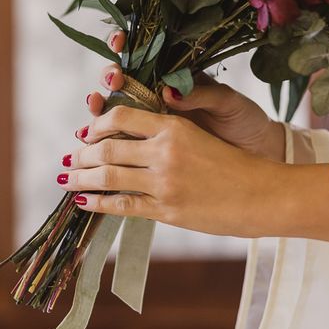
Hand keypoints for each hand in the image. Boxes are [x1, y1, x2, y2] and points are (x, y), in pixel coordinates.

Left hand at [59, 106, 292, 237]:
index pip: (120, 118)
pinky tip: (83, 202)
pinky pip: (121, 205)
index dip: (95, 125)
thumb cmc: (232, 165)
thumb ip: (162, 136)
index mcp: (173, 127)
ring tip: (66, 180)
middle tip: (69, 159)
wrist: (262, 195)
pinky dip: (97, 203)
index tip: (84, 133)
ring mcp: (164, 182)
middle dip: (81, 155)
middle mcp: (164, 151)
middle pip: (106, 149)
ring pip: (108, 177)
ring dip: (81, 178)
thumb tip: (123, 141)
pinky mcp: (166, 210)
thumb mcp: (197, 137)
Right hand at [87, 30, 285, 161]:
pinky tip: (91, 135)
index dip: (125, 45)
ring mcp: (148, 122)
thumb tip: (170, 91)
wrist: (250, 152)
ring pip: (113, 110)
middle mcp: (155, 96)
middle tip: (113, 80)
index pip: (143, 56)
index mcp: (174, 77)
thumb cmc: (241, 121)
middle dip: (109, 77)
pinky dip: (102, 137)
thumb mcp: (228, 103)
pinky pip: (119, 140)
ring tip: (95, 103)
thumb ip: (201, 94)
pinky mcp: (145, 147)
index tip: (118, 42)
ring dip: (99, 105)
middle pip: (120, 82)